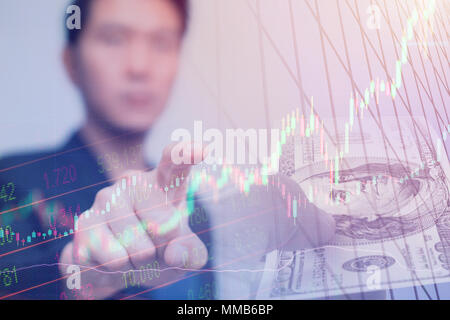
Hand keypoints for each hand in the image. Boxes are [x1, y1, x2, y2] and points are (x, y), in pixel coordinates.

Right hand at [59, 142, 207, 298]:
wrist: (119, 267)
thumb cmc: (160, 251)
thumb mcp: (186, 254)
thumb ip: (191, 254)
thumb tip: (173, 253)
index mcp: (165, 183)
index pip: (176, 163)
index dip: (185, 155)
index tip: (201, 149)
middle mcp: (134, 183)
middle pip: (164, 225)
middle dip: (162, 248)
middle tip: (154, 245)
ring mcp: (106, 198)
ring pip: (137, 247)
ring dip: (139, 261)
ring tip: (133, 251)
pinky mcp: (85, 222)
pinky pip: (113, 258)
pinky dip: (119, 268)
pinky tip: (112, 256)